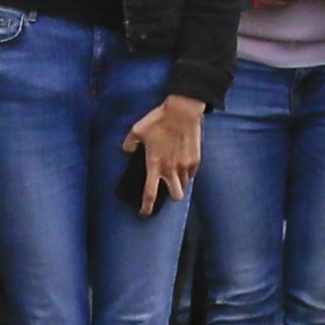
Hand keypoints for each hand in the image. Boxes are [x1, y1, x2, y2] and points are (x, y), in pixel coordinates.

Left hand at [120, 93, 203, 210]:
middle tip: (168, 188)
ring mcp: (185, 165)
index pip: (150, 193)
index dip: (146, 207)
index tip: (144, 213)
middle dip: (172, 196)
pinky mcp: (196, 159)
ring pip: (185, 184)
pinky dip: (188, 171)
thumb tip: (128, 150)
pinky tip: (183, 161)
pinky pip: (192, 172)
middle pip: (176, 196)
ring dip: (180, 182)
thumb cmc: (159, 120)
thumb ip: (130, 143)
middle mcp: (171, 169)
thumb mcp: (137, 129)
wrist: (182, 111)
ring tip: (176, 172)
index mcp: (154, 164)